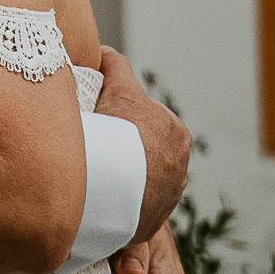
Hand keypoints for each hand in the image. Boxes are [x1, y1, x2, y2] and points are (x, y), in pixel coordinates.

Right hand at [96, 47, 191, 241]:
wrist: (108, 187)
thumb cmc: (117, 133)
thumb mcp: (119, 89)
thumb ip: (116, 67)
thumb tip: (105, 52)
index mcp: (176, 133)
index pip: (144, 118)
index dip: (119, 115)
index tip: (100, 119)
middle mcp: (180, 166)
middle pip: (143, 149)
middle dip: (123, 147)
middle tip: (95, 144)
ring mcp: (165, 197)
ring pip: (139, 178)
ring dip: (123, 175)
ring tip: (96, 171)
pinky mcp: (151, 221)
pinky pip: (133, 206)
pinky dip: (120, 199)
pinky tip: (101, 192)